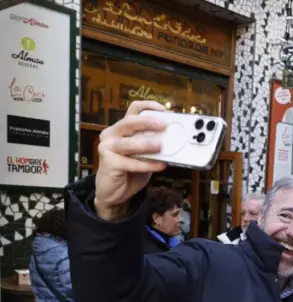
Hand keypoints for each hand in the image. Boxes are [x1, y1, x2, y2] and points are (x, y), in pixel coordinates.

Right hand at [94, 100, 167, 219]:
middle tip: (164, 126)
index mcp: (122, 128)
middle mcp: (112, 134)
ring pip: (129, 143)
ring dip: (147, 144)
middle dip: (148, 122)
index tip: (165, 111)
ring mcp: (107, 147)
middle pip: (130, 121)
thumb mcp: (145, 155)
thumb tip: (174, 139)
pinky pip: (131, 162)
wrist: (115, 193)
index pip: (133, 109)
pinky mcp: (108, 162)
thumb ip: (153, 144)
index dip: (148, 106)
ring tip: (161, 146)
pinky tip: (160, 166)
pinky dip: (147, 164)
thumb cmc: (130, 171)